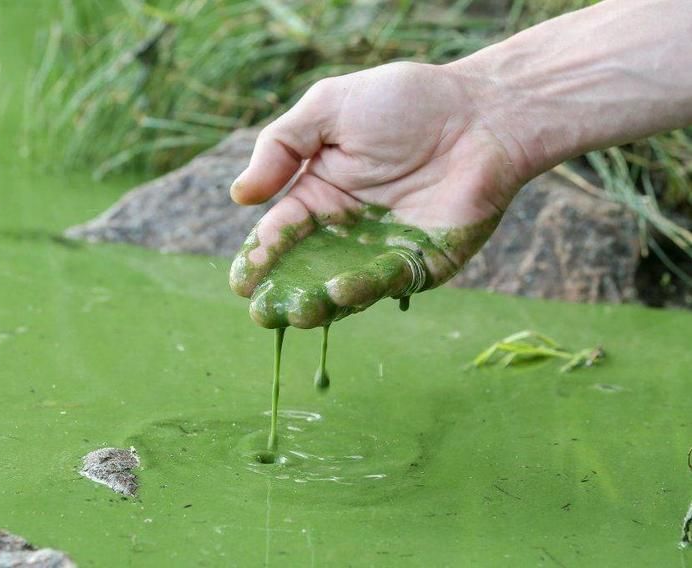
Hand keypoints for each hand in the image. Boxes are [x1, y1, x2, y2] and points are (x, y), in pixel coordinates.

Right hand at [229, 62, 524, 327]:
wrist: (482, 112)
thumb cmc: (405, 102)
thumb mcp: (329, 108)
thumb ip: (281, 146)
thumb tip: (239, 196)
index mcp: (319, 194)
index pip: (279, 234)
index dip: (259, 258)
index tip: (240, 281)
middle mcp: (346, 230)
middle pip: (305, 271)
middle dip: (283, 294)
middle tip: (263, 312)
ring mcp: (382, 251)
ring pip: (341, 287)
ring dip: (319, 303)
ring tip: (299, 310)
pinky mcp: (421, 265)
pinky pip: (387, 283)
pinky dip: (363, 291)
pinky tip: (340, 290)